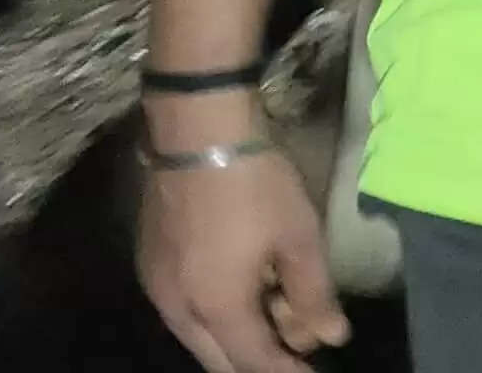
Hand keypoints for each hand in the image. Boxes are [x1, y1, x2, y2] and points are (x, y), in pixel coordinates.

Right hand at [139, 129, 343, 372]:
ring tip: (278, 307)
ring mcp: (157, 287)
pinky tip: (245, 287)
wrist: (198, 132)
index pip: (254, 363)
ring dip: (238, 334)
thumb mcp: (299, 237)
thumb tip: (331, 337)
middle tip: (297, 343)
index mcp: (215, 309)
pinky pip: (185, 310)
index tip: (312, 372)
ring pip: (199, 336)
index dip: (287, 372)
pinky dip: (217, 312)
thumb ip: (313, 294)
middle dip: (259, 358)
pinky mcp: (151, 264)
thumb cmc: (256, 184)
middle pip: (219, 358)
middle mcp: (177, 310)